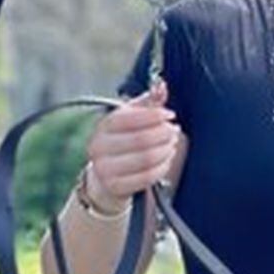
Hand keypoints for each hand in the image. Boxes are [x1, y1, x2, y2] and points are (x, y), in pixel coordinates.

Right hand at [86, 79, 181, 210]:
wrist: (104, 176)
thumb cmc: (122, 142)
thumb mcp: (131, 119)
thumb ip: (148, 102)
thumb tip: (161, 87)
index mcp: (103, 126)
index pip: (129, 117)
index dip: (154, 115)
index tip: (170, 115)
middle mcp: (99, 147)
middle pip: (142, 139)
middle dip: (164, 134)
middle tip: (174, 131)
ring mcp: (105, 169)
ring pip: (147, 158)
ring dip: (166, 150)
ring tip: (172, 145)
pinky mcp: (115, 187)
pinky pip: (147, 177)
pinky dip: (162, 167)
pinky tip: (166, 160)